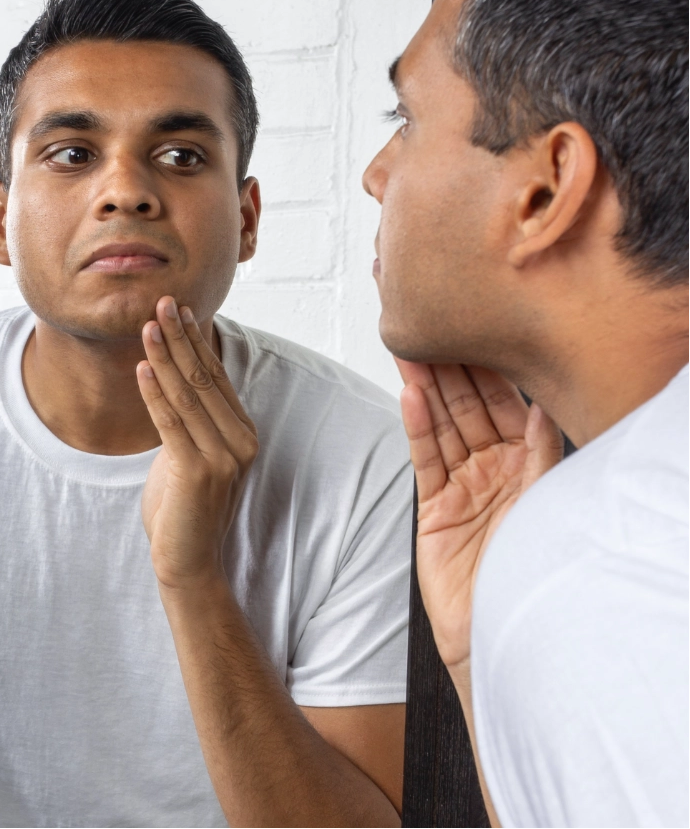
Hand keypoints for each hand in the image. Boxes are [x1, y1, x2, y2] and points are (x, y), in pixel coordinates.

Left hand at [137, 297, 258, 590]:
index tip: (180, 310)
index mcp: (244, 433)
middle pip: (206, 377)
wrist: (190, 559)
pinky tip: (143, 368)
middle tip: (163, 302)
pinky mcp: (200, 470)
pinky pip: (172, 422)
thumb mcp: (192, 455)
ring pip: (189, 394)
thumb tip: (175, 377)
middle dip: (181, 337)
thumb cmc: (184, 507)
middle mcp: (241, 440)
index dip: (198, 341)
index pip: (218, 376)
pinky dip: (155, 392)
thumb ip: (192, 421)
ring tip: (148, 326)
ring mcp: (224, 456)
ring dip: (165, 355)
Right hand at [396, 360, 562, 668]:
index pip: (503, 404)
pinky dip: (418, 427)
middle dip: (449, 369)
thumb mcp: (547, 500)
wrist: (503, 629)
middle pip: (466, 408)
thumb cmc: (535, 571)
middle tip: (431, 329)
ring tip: (412, 351)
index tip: (474, 331)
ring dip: (427, 389)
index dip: (487, 368)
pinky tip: (411, 396)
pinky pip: (425, 458)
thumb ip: (542, 452)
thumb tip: (545, 404)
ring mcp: (462, 485)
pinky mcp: (435, 506)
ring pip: (442, 426)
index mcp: (526, 462)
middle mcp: (494, 468)